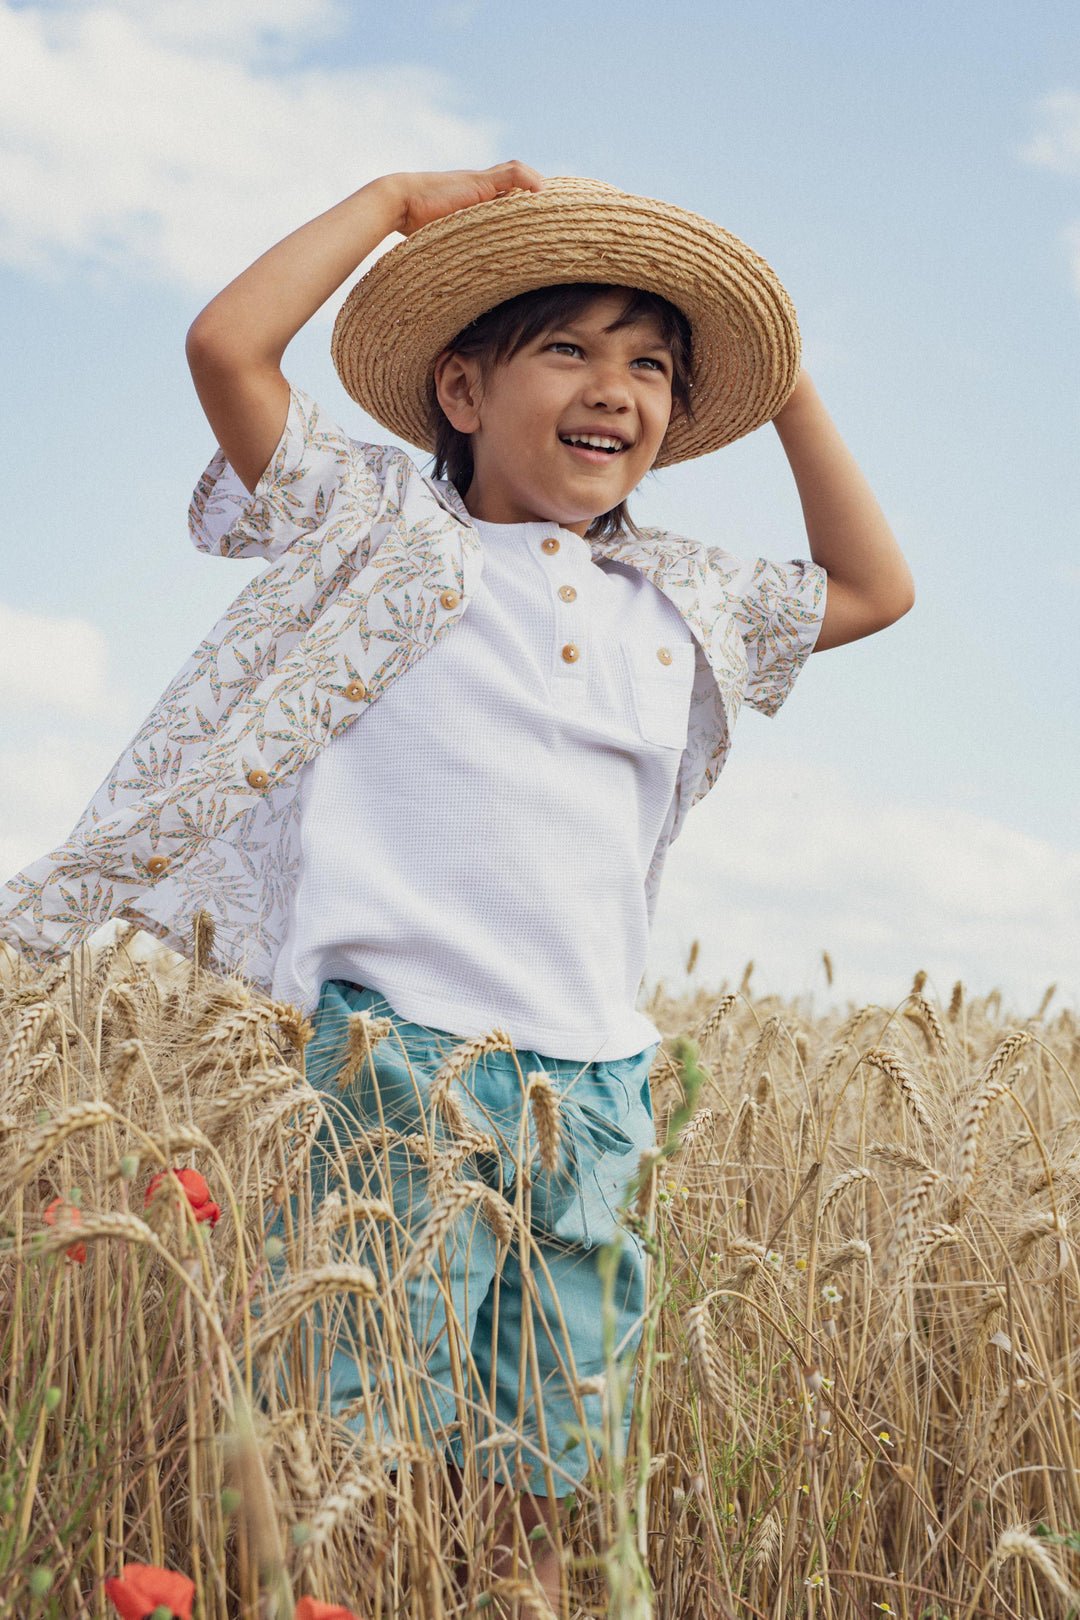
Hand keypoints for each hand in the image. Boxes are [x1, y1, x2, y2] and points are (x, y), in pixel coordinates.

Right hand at [387, 161, 544, 236]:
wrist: (400, 203)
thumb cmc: (416, 227)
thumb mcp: (447, 241)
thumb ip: (464, 251)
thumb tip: (468, 290)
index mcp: (477, 202)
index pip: (511, 198)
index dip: (528, 206)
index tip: (543, 225)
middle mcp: (483, 189)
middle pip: (520, 184)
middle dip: (539, 197)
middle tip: (558, 215)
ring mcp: (482, 183)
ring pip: (520, 176)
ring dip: (538, 187)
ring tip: (554, 205)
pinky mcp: (479, 181)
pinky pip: (512, 174)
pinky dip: (528, 180)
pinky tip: (540, 193)